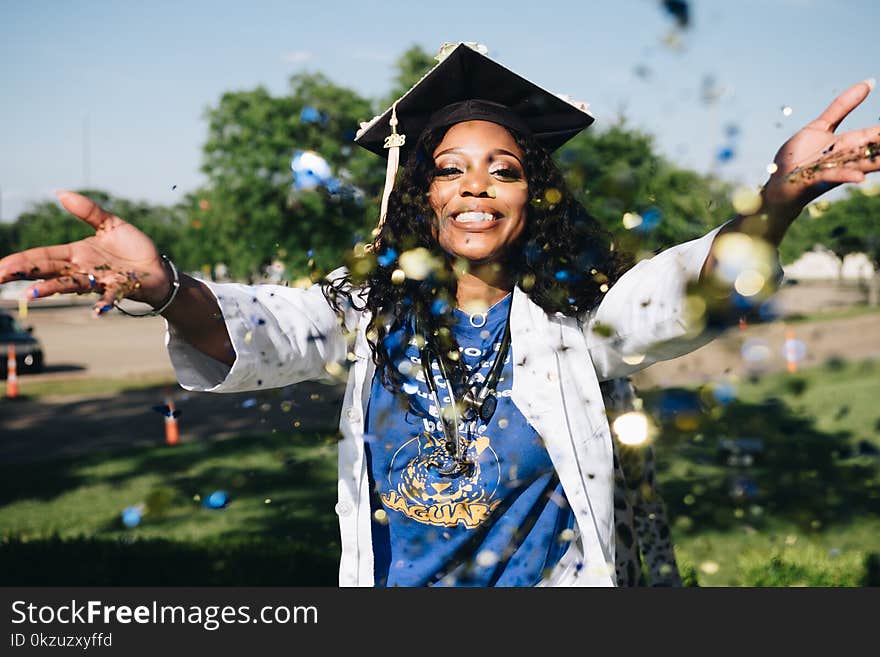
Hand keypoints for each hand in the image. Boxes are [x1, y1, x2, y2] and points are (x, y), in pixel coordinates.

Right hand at [0, 191, 170, 314]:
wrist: (158, 268)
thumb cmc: (133, 248)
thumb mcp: (110, 224)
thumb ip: (88, 211)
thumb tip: (60, 193)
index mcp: (76, 254)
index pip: (41, 256)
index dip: (20, 261)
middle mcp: (83, 269)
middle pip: (49, 271)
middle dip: (24, 275)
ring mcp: (100, 280)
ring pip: (72, 285)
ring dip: (52, 289)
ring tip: (32, 294)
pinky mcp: (120, 287)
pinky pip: (110, 297)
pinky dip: (103, 304)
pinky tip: (98, 311)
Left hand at [761, 79, 878, 231]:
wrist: (779, 181)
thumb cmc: (798, 156)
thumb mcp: (819, 126)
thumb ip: (842, 107)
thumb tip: (869, 82)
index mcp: (848, 144)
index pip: (874, 135)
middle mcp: (845, 157)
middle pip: (872, 150)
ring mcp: (834, 169)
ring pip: (860, 165)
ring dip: (877, 163)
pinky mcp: (818, 179)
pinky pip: (834, 178)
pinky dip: (847, 176)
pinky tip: (860, 178)